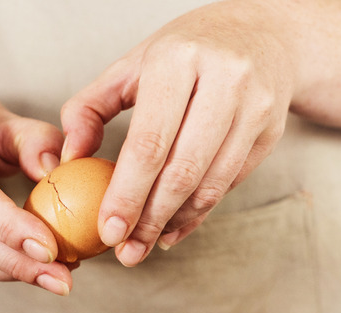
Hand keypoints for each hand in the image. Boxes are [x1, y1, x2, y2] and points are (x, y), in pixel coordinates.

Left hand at [61, 0, 296, 266]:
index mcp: (179, 60)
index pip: (149, 142)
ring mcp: (255, 107)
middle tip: (126, 250)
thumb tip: (69, 157)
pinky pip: (231, 184)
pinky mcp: (271, 130)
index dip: (127, 193)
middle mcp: (224, 81)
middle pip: (182, 170)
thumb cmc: (186, 51)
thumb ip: (90, 108)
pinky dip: (200, 212)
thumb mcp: (131, 65)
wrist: (262, 35)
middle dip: (150, 219)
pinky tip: (174, 225)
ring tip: (146, 243)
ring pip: (210, 184)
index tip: (107, 229)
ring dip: (174, 222)